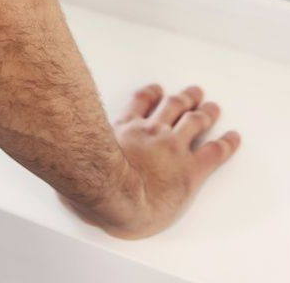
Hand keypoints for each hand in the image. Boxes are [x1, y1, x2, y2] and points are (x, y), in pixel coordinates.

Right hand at [65, 83, 240, 239]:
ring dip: (207, 112)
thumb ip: (70, 160)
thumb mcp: (72, 164)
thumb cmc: (91, 185)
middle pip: (174, 105)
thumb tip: (55, 164)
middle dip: (186, 97)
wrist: (117, 199)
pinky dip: (227, 143)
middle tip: (195, 92)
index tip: (160, 91)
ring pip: (196, 121)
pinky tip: (233, 138)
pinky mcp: (190, 171)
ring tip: (214, 107)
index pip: (143, 101)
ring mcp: (173, 148)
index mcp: (126, 128)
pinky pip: (214, 152)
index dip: (154, 93)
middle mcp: (152, 132)